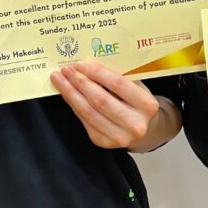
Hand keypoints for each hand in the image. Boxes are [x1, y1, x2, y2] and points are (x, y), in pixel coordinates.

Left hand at [51, 60, 179, 150]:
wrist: (143, 127)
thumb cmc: (137, 101)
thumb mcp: (136, 85)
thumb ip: (116, 76)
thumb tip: (87, 65)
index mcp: (147, 105)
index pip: (118, 84)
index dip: (97, 73)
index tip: (80, 64)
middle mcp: (135, 124)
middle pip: (100, 100)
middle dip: (80, 83)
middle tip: (66, 70)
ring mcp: (119, 137)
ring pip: (89, 112)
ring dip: (71, 94)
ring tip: (60, 80)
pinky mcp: (104, 143)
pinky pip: (84, 120)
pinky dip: (74, 105)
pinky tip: (67, 94)